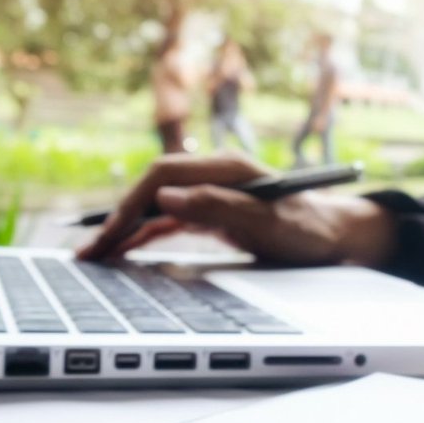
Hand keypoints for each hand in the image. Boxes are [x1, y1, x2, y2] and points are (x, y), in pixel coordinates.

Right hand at [76, 153, 395, 265]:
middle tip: (87, 251)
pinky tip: (119, 251)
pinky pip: (167, 221)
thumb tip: (166, 199)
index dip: (132, 203)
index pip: (164, 175)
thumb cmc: (309, 230)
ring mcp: (210, 192)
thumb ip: (218, 208)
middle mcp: (214, 174)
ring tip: (92, 255)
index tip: (111, 233)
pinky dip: (142, 235)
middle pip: (153, 190)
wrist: (336, 237)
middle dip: (118, 218)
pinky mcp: (211, 212)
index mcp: (226, 167)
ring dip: (124, 229)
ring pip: (155, 207)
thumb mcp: (268, 223)